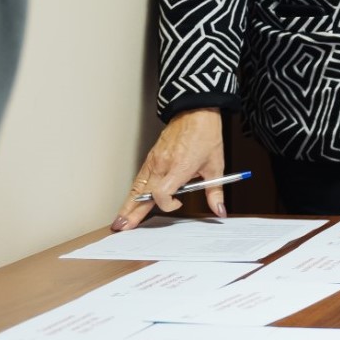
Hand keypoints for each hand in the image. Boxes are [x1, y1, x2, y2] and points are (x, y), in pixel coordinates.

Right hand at [112, 108, 224, 229]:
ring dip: (127, 205)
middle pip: (143, 194)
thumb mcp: (216, 165)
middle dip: (133, 212)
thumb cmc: (205, 135)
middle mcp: (163, 164)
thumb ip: (215, 191)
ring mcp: (154, 160)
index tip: (179, 203)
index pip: (163, 193)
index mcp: (180, 167)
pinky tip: (128, 202)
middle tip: (123, 227)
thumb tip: (219, 210)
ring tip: (120, 220)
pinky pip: (139, 178)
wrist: (196, 112)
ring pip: (137, 186)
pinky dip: (133, 192)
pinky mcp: (151, 157)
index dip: (168, 204)